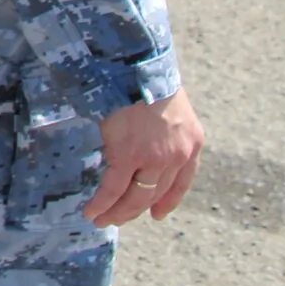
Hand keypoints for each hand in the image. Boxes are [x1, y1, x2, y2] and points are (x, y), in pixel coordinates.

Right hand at [84, 88, 204, 226]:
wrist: (136, 65)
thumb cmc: (147, 78)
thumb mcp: (170, 104)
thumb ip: (165, 127)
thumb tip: (146, 134)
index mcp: (192, 143)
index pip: (181, 182)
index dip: (168, 201)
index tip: (156, 215)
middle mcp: (177, 156)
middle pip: (155, 193)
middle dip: (135, 210)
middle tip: (118, 219)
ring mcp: (153, 158)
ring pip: (136, 196)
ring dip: (118, 213)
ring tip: (102, 220)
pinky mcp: (127, 155)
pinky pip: (114, 188)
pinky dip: (102, 203)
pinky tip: (93, 211)